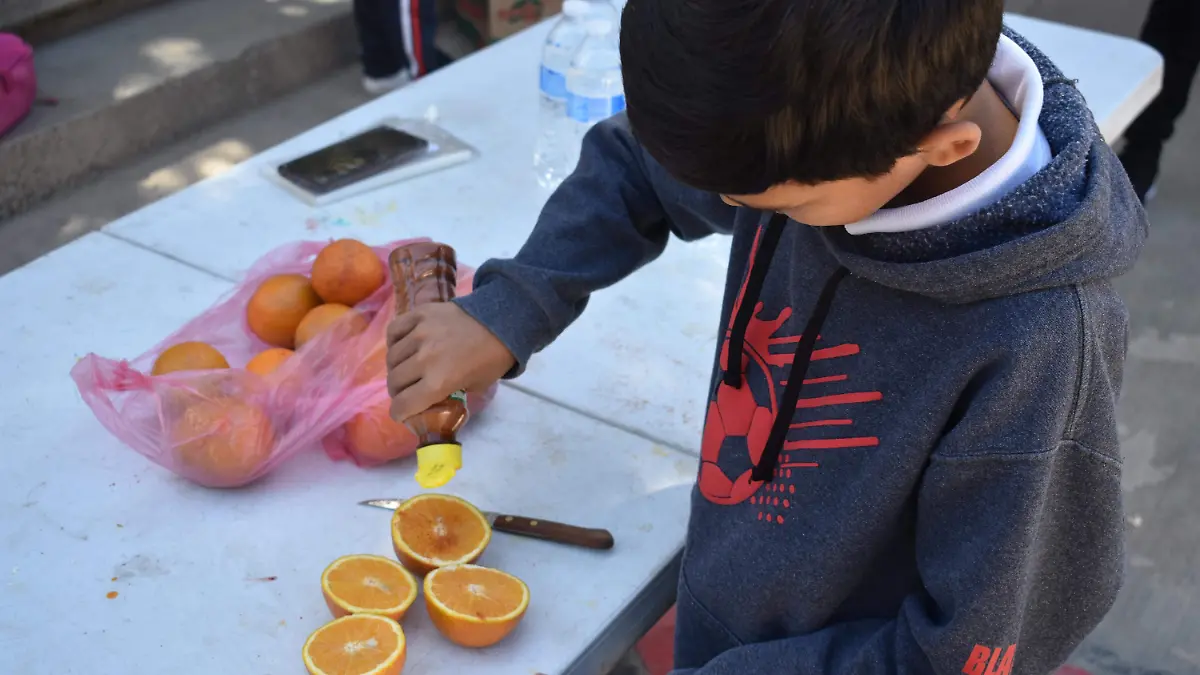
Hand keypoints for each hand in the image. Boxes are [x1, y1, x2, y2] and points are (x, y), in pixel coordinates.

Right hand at [386, 303, 515, 422]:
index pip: (403, 404)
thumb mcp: (474, 387)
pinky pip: (394, 331)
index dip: (399, 413)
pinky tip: (402, 347)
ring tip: (404, 369)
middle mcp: (424, 359)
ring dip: (395, 368)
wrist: (502, 321)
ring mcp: (419, 334)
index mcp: (439, 382)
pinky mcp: (419, 314)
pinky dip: (393, 342)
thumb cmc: (491, 359)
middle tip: (405, 391)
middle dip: (397, 392)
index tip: (400, 413)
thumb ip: (448, 393)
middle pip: (394, 382)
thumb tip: (429, 398)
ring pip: (391, 357)